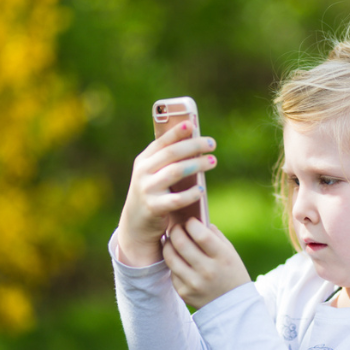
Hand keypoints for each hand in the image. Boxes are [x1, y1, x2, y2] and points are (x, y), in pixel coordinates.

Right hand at [117, 121, 216, 266]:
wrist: (136, 224)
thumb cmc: (153, 194)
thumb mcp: (154, 174)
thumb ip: (168, 161)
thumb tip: (195, 141)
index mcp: (143, 160)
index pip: (161, 141)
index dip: (177, 131)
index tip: (192, 124)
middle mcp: (143, 172)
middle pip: (171, 153)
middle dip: (193, 146)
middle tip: (211, 143)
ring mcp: (146, 189)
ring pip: (175, 171)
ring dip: (196, 164)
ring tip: (212, 161)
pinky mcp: (153, 207)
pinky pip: (176, 199)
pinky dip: (191, 193)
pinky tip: (202, 189)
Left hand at [163, 218, 250, 308]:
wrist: (233, 307)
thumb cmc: (232, 273)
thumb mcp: (230, 253)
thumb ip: (215, 235)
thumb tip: (197, 220)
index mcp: (222, 258)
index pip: (201, 235)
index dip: (192, 224)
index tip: (190, 221)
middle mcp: (207, 271)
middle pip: (181, 243)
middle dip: (176, 231)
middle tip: (176, 227)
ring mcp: (194, 283)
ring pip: (171, 257)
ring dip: (168, 244)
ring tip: (171, 240)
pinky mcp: (184, 292)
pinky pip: (172, 271)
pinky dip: (172, 261)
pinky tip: (176, 257)